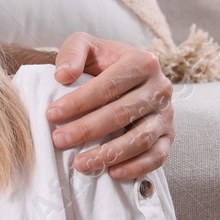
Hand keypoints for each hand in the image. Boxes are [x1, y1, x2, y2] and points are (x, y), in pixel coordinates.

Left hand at [48, 33, 173, 179]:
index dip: (79, 102)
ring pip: (140, 138)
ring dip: (109, 154)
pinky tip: (111, 172)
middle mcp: (160, 87)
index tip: (52, 114)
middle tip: (58, 140)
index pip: (109, 85)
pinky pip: (157, 156)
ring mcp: (166, 114)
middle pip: (122, 113)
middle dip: (87, 129)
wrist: (126, 78)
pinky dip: (136, 167)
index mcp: (142, 61)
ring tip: (79, 163)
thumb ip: (73, 52)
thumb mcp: (86, 46)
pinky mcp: (168, 136)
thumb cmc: (102, 64)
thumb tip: (63, 75)